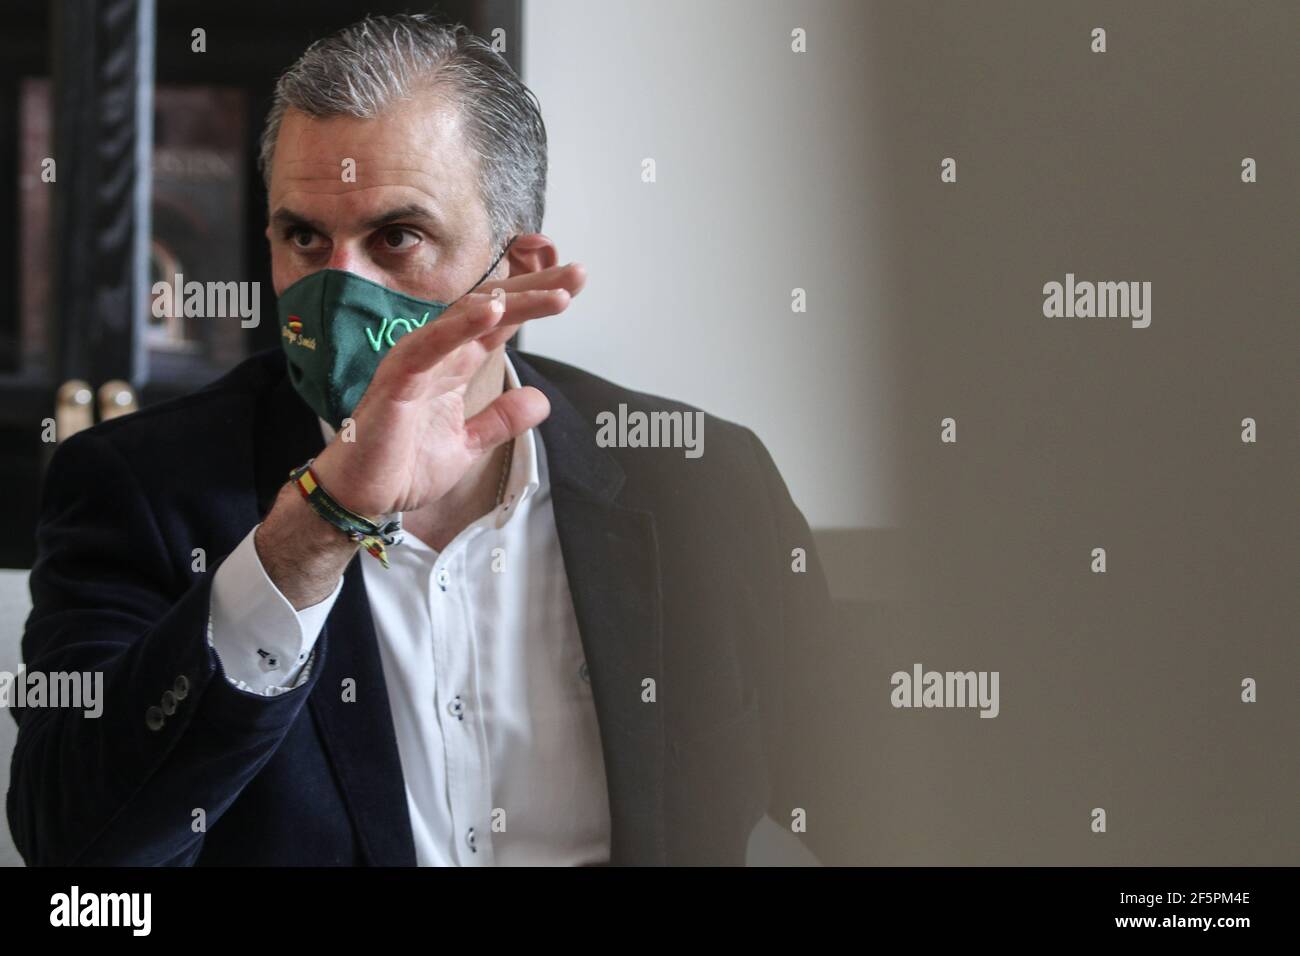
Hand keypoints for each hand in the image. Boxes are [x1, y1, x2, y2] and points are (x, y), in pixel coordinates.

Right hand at [309, 261, 586, 517]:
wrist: (363, 497)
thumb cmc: (403, 465)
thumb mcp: (468, 444)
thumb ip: (501, 420)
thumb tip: (540, 400)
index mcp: (454, 364)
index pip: (501, 322)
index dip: (536, 301)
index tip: (574, 285)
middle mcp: (437, 354)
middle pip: (490, 308)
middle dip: (536, 290)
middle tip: (578, 275)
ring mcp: (416, 362)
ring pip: (466, 318)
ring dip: (512, 303)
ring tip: (555, 295)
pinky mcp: (398, 381)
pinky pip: (431, 345)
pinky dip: (461, 326)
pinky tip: (492, 311)